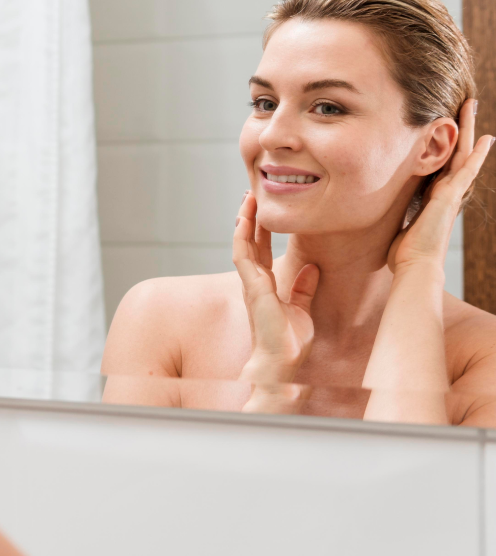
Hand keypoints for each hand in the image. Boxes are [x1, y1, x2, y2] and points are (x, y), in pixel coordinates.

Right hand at [234, 192, 319, 381]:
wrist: (282, 360)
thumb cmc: (289, 342)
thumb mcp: (302, 309)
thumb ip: (304, 288)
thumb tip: (312, 268)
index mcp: (264, 286)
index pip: (260, 250)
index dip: (261, 230)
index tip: (263, 210)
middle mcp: (254, 281)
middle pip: (248, 242)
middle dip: (250, 218)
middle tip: (252, 195)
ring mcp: (251, 283)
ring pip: (242, 243)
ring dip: (244, 220)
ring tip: (248, 198)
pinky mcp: (252, 286)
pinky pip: (243, 254)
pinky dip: (243, 235)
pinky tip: (246, 218)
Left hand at [388, 99, 492, 275]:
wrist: (415, 267)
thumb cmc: (404, 254)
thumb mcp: (398, 225)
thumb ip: (397, 215)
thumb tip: (381, 211)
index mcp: (433, 198)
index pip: (440, 165)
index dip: (444, 146)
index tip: (443, 129)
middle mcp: (445, 194)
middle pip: (454, 154)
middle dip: (458, 129)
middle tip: (463, 105)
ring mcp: (451, 195)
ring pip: (462, 155)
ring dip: (468, 131)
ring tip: (471, 107)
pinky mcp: (451, 198)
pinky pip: (466, 170)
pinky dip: (476, 154)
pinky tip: (486, 138)